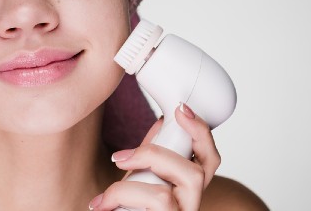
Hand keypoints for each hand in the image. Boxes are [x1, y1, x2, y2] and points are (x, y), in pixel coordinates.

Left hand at [89, 103, 220, 210]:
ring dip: (126, 189)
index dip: (201, 132)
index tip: (181, 108)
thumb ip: (155, 152)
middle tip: (117, 158)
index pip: (209, 159)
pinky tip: (100, 205)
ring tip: (104, 196)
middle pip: (194, 175)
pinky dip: (119, 199)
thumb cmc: (133, 204)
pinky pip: (149, 208)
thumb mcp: (143, 174)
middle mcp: (191, 205)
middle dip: (153, 157)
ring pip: (163, 197)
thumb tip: (164, 119)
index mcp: (188, 186)